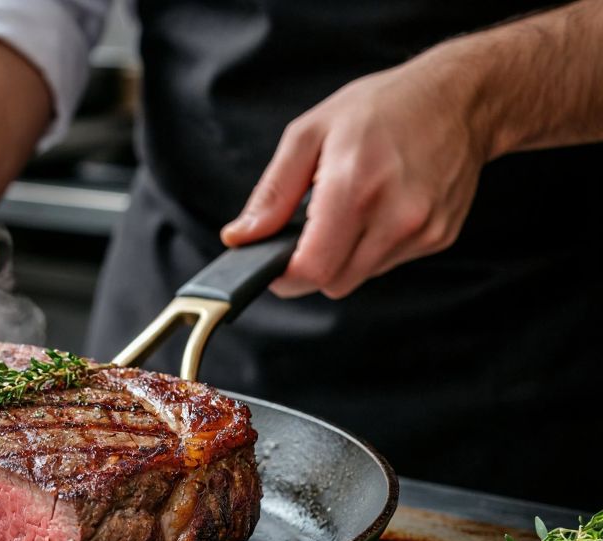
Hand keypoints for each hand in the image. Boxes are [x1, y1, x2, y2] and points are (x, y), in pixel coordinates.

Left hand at [220, 55, 490, 298]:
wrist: (460, 98)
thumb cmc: (382, 107)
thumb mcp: (309, 134)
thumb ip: (272, 193)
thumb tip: (240, 236)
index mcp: (354, 186)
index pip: (312, 268)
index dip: (283, 277)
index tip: (271, 265)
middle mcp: (395, 214)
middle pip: (333, 282)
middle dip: (310, 266)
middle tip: (307, 231)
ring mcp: (422, 229)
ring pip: (359, 276)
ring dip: (343, 256)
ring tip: (350, 208)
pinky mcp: (440, 236)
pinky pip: (388, 263)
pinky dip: (373, 247)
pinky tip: (379, 209)